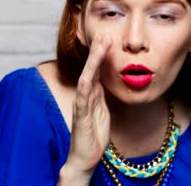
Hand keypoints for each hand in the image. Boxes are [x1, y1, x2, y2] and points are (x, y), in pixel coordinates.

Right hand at [59, 34, 111, 183]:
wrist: (85, 157)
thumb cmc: (94, 133)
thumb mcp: (103, 109)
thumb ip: (102, 93)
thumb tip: (106, 78)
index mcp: (93, 93)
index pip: (97, 69)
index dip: (102, 53)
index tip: (109, 37)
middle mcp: (85, 95)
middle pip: (91, 68)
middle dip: (97, 50)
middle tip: (104, 33)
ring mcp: (81, 104)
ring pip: (86, 78)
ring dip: (93, 61)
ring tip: (99, 45)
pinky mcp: (80, 116)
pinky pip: (82, 98)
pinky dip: (85, 85)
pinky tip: (88, 75)